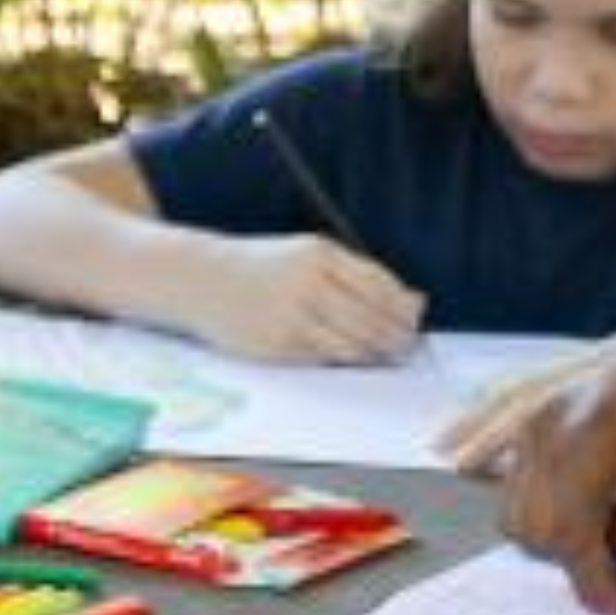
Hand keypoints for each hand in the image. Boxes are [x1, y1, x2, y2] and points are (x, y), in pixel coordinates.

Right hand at [196, 234, 424, 364]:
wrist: (201, 279)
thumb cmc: (263, 267)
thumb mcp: (308, 255)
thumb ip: (357, 274)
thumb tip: (415, 301)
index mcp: (319, 255)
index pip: (379, 286)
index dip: (403, 308)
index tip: (414, 319)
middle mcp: (306, 283)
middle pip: (371, 319)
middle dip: (396, 337)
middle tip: (406, 347)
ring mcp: (290, 316)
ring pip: (352, 344)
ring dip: (375, 355)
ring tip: (384, 356)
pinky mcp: (276, 344)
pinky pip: (324, 358)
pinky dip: (344, 359)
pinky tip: (350, 357)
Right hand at [438, 298, 615, 614]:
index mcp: (600, 438)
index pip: (572, 540)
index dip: (598, 588)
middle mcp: (552, 422)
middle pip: (533, 529)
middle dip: (580, 559)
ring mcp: (534, 411)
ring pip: (515, 507)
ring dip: (558, 528)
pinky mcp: (530, 405)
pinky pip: (488, 454)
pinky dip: (485, 468)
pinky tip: (472, 467)